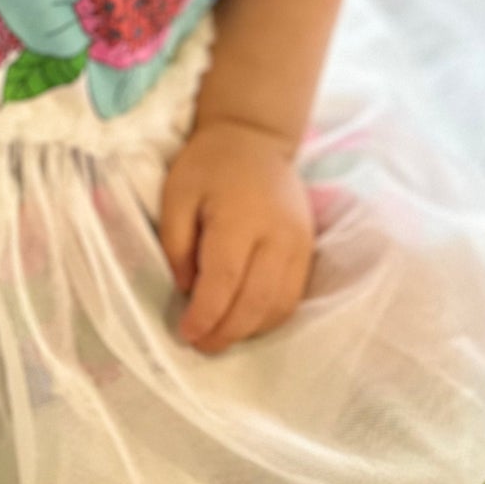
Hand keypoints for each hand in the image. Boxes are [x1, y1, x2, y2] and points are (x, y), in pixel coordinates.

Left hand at [157, 119, 315, 353]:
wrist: (255, 138)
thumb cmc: (209, 165)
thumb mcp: (177, 193)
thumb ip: (176, 243)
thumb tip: (186, 290)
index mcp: (240, 217)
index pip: (226, 279)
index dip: (206, 314)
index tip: (185, 332)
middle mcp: (277, 234)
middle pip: (256, 301)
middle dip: (226, 332)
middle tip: (200, 344)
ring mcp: (298, 244)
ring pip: (279, 306)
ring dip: (249, 330)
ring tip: (219, 335)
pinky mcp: (308, 251)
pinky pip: (292, 298)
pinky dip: (268, 318)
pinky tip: (245, 320)